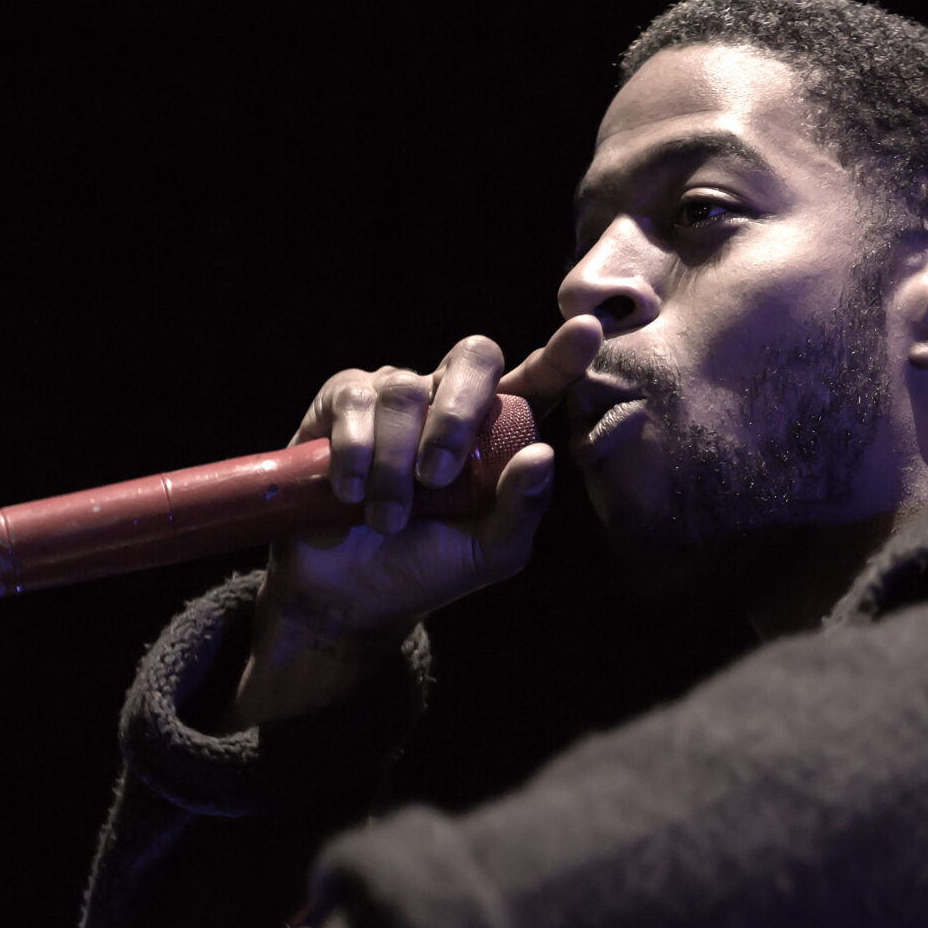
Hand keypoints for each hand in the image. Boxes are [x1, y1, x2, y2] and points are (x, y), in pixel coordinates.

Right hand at [225, 317, 600, 727]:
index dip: (562, 354)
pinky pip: (354, 399)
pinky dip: (355, 451)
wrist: (349, 596)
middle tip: (437, 477)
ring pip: (405, 390)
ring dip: (394, 462)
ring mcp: (395, 395)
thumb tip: (542, 453)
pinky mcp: (341, 402)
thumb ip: (523, 508)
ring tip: (387, 518)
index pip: (538, 380)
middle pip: (474, 357)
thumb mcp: (490, 552)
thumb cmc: (428, 568)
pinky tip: (350, 493)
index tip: (586, 330)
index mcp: (498, 432)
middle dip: (458, 412)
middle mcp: (449, 400)